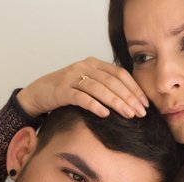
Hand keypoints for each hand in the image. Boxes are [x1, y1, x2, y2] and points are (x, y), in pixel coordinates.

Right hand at [17, 57, 148, 117]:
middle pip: (112, 81)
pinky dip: (94, 105)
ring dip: (116, 102)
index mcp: (94, 63)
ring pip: (99, 89)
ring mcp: (72, 77)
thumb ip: (105, 86)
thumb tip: (131, 102)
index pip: (120, 74)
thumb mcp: (88, 84)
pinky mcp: (61, 90)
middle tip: (141, 113)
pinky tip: (105, 114)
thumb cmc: (67, 91)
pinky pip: (81, 97)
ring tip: (128, 115)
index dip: (134, 88)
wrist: (38, 92)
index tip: (145, 104)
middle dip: (129, 98)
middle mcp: (84, 67)